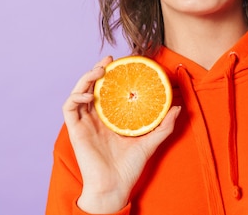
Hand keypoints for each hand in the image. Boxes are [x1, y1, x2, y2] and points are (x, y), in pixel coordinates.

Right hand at [62, 56, 180, 212]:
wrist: (115, 186)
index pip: (108, 90)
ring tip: (98, 71)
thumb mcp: (151, 142)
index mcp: (111, 118)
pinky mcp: (75, 131)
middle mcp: (96, 118)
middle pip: (92, 87)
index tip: (121, 63)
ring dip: (85, 79)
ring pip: (78, 93)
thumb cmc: (130, 167)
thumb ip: (164, 125)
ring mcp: (84, 123)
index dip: (111, 75)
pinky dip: (75, 97)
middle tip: (109, 60)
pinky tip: (88, 95)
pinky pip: (69, 109)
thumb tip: (178, 107)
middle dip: (97, 70)